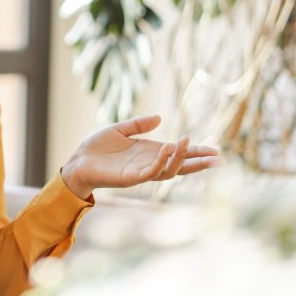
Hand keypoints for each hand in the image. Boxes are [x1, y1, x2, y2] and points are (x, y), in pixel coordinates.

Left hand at [61, 115, 221, 198]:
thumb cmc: (97, 148)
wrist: (77, 161)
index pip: (178, 154)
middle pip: (180, 166)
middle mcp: (149, 164)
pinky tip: (166, 149)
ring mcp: (141, 173)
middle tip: (218, 159)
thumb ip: (139, 124)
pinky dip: (160, 162)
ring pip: (168, 170)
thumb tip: (160, 117)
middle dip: (199, 163)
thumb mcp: (120, 129)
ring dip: (179, 158)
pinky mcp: (130, 178)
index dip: (196, 152)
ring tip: (186, 142)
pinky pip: (149, 172)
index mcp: (150, 153)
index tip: (216, 150)